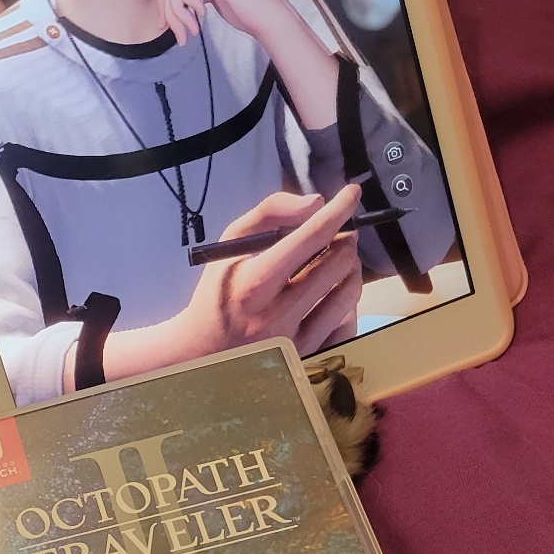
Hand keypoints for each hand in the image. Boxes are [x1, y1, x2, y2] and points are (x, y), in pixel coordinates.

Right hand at [181, 186, 363, 357]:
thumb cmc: (218, 294)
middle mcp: (275, 315)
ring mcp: (295, 342)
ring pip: (349, 290)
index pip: (309, 238)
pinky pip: (347, 321)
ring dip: (349, 267)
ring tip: (334, 263)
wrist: (202, 353)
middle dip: (344, 240)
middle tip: (337, 236)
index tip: (351, 194)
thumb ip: (268, 214)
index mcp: (252, 284)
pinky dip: (344, 300)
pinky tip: (330, 295)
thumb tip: (316, 204)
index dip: (337, 210)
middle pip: (338, 262)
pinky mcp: (308, 359)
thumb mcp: (229, 246)